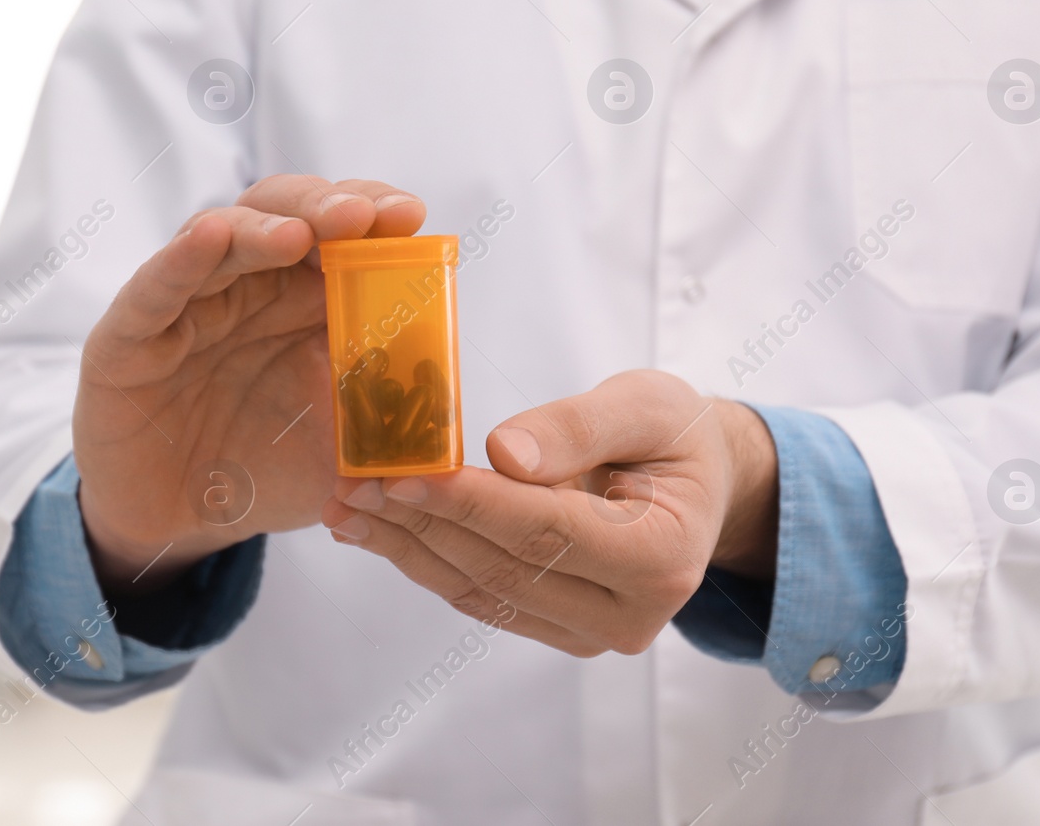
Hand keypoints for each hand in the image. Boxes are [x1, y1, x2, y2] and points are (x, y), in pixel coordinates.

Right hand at [73, 175, 425, 592]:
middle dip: (327, 209)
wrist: (182, 525)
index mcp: (303, 302)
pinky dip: (180, 261)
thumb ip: (382, 422)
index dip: (373, 218)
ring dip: (262, 227)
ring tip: (299, 233)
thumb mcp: (338, 448)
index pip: (340, 236)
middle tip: (362, 217)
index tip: (409, 216)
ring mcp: (186, 306)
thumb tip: (442, 415)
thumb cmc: (264, 470)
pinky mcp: (128, 338)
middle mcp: (247, 288)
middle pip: (285, 217)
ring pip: (219, 239)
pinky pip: (154, 291)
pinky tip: (208, 237)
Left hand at [319, 371, 777, 655]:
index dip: (471, 503)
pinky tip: (375, 528)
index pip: (547, 531)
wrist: (694, 480)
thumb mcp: (647, 405)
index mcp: (662, 558)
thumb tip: (505, 453)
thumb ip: (580, 426)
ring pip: (480, 589)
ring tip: (345, 504)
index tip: (402, 474)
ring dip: (405, 547)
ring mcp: (591, 633)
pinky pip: (480, 596)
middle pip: (505, 567)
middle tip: (350, 482)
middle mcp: (630, 615)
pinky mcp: (556, 630)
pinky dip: (423, 559)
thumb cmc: (674, 434)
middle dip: (420, 523)